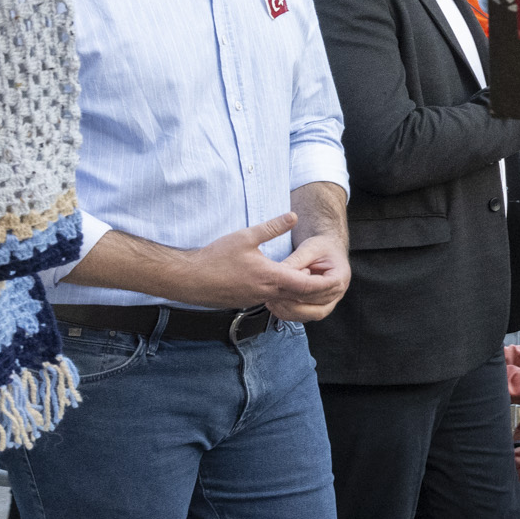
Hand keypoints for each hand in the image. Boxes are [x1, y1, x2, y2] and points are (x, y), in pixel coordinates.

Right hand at [171, 213, 311, 308]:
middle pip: (300, 295)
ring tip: (304, 276)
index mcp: (271, 277)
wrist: (187, 279)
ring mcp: (256, 300)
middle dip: (315, 287)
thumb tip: (293, 216)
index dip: (323, 282)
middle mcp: (267, 293)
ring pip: (285, 299)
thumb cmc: (214, 257)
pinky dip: (281, 294)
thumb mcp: (245, 236)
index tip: (332, 275)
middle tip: (324, 276)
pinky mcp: (247, 303)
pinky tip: (281, 282)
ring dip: (297, 290)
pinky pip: (271, 300)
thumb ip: (272, 227)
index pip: (307, 285)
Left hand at [269, 232, 350, 321]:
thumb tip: (277, 272)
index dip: (304, 288)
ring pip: (311, 315)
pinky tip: (274, 304)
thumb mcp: (309, 248)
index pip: (324, 289)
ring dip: (290, 311)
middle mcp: (338, 293)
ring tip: (271, 301)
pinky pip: (304, 316)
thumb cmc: (321, 247)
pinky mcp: (317, 307)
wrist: (327, 250)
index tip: (284, 283)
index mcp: (340, 277)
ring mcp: (329, 302)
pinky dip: (288, 313)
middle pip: (319, 309)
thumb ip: (296, 261)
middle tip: (273, 297)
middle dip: (295, 305)